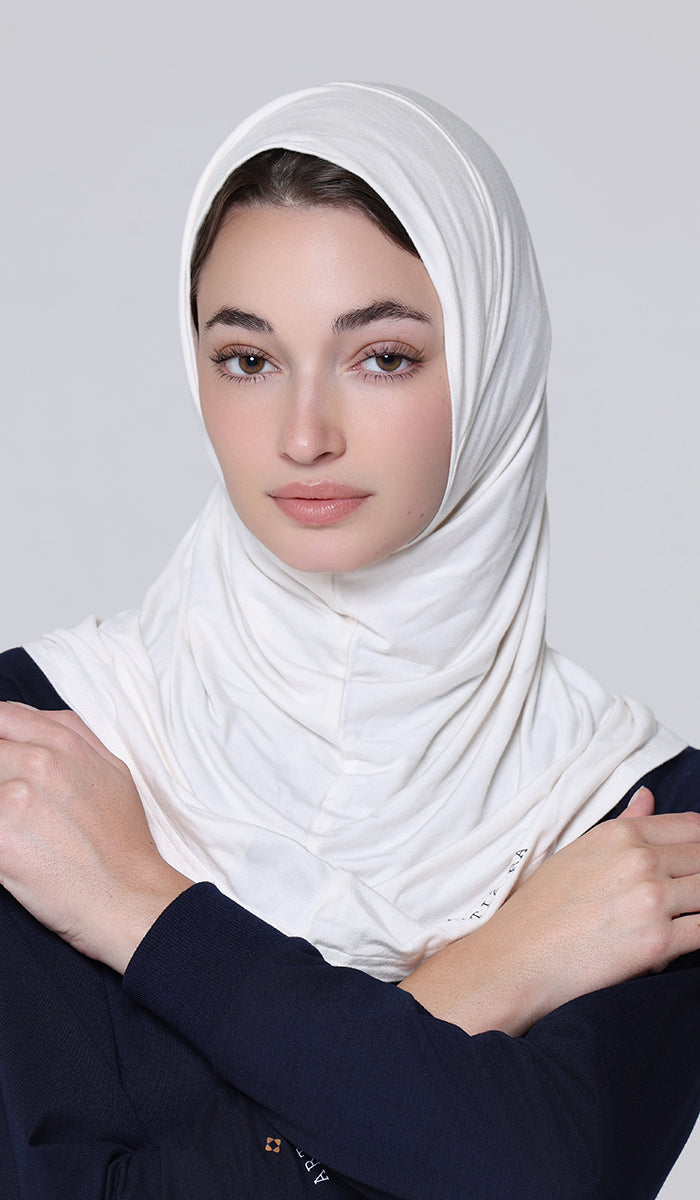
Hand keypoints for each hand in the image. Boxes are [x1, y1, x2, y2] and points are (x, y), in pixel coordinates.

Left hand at [0, 702, 191, 973]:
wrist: (128, 898)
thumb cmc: (123, 843)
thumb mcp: (113, 771)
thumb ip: (74, 738)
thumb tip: (32, 722)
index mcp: (63, 744)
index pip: (3, 716)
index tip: (3, 762)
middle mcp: (37, 763)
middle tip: (13, 806)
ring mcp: (14, 799)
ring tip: (12, 826)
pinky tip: (7, 850)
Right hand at [400, 787, 699, 1034]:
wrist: (518, 958)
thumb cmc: (541, 908)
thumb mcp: (579, 851)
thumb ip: (624, 823)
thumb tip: (648, 796)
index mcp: (620, 834)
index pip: (691, 828)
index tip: (696, 863)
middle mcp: (639, 859)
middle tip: (686, 895)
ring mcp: (651, 899)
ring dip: (699, 905)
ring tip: (683, 915)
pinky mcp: (659, 942)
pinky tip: (686, 937)